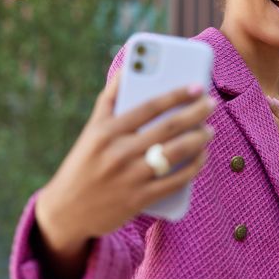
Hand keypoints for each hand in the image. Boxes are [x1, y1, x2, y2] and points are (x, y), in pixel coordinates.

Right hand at [35, 72, 215, 278]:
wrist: (67, 210)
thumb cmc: (84, 162)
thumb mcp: (91, 129)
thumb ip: (109, 99)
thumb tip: (128, 68)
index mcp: (106, 131)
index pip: (149, 106)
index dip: (176, 94)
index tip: (196, 86)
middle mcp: (118, 152)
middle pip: (167, 128)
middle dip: (195, 113)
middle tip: (211, 104)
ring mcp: (130, 177)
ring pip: (175, 153)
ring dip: (198, 139)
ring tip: (209, 130)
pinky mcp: (139, 200)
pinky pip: (175, 181)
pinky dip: (193, 167)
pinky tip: (202, 157)